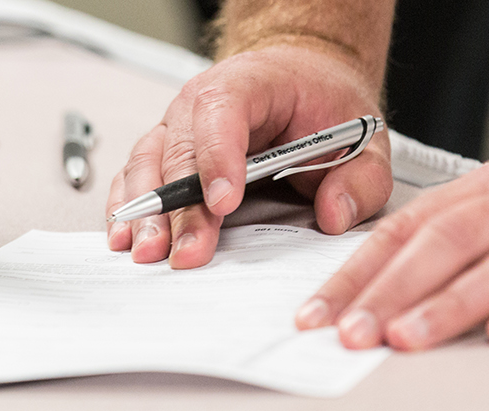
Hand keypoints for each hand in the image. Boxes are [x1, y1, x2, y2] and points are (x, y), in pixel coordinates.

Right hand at [105, 44, 392, 268]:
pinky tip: (126, 236)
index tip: (224, 202)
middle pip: (179, 150)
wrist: (298, 83)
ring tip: (149, 250)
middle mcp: (199, 102)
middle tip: (187, 250)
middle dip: (181, 207)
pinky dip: (128, 208)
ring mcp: (176, 127)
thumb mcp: (362, 137)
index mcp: (249, 83)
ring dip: (146, 212)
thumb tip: (334, 213)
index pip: (222, 111)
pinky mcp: (164, 154)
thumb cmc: (319, 105)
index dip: (219, 157)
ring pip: (148, 164)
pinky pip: (135, 178)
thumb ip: (361, 178)